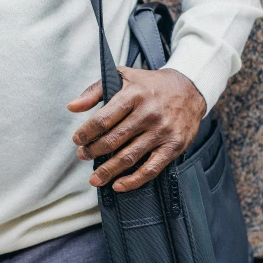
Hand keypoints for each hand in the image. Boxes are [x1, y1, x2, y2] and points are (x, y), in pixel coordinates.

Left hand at [67, 66, 206, 192]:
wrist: (190, 89)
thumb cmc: (151, 85)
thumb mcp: (124, 77)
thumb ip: (96, 90)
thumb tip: (72, 107)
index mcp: (134, 95)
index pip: (103, 119)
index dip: (86, 132)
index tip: (77, 140)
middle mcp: (148, 114)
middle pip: (114, 140)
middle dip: (93, 151)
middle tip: (83, 156)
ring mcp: (162, 131)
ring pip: (129, 157)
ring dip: (108, 171)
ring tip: (94, 178)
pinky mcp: (173, 146)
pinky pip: (151, 169)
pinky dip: (133, 181)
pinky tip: (118, 185)